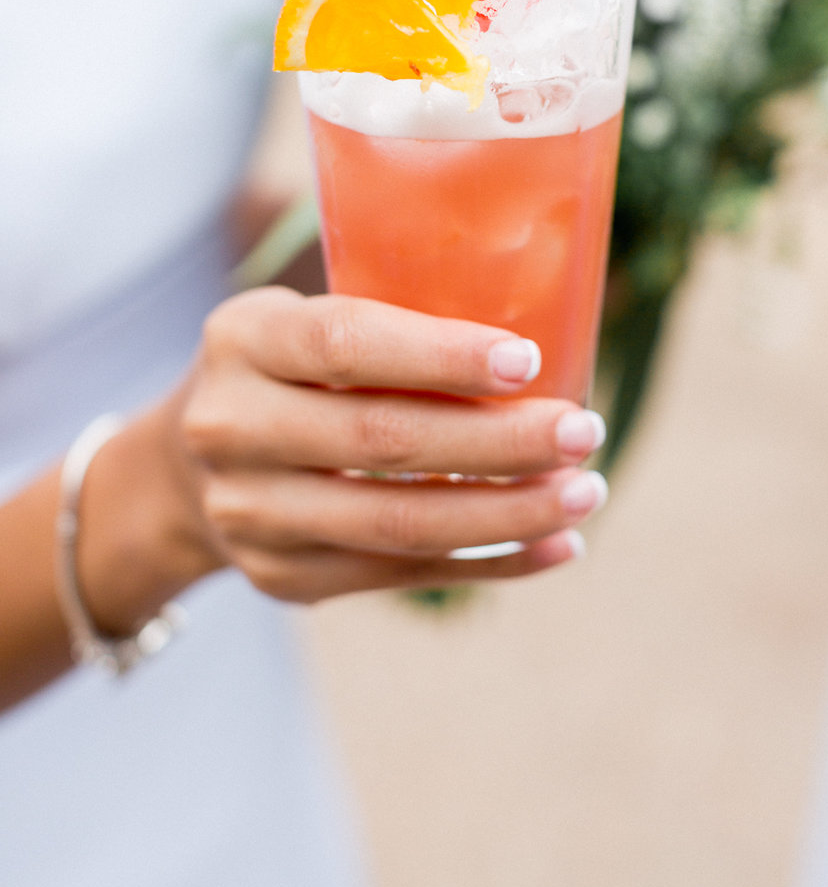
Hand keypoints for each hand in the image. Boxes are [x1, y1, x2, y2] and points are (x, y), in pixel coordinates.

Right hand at [81, 289, 606, 629]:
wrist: (183, 468)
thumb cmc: (288, 369)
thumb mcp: (304, 318)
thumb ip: (390, 318)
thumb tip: (550, 310)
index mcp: (244, 339)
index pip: (345, 344)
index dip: (441, 355)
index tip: (529, 360)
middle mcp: (232, 427)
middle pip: (382, 441)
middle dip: (499, 442)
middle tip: (583, 430)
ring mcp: (250, 513)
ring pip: (398, 524)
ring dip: (508, 513)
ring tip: (585, 492)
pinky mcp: (283, 577)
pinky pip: (402, 574)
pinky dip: (491, 563)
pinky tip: (557, 545)